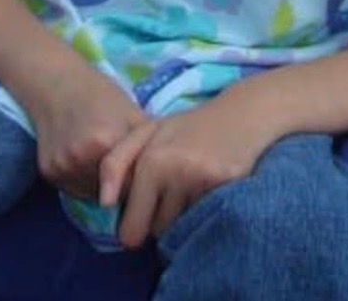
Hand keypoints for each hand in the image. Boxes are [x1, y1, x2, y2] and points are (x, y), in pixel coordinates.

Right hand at [24, 66, 146, 202]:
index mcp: (105, 142)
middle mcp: (80, 159)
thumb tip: (165, 174)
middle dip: (122, 186)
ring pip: (93, 195)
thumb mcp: (132, 113)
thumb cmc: (101, 94)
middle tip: (125, 166)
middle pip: (112, 193)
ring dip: (103, 188)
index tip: (145, 173)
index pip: (132, 184)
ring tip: (105, 162)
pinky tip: (87, 161)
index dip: (140, 180)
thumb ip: (147, 146)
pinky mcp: (48, 172)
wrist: (57, 82)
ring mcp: (62, 167)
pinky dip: (85, 182)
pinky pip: (75, 189)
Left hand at [99, 94, 275, 247]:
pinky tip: (208, 192)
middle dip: (159, 221)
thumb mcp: (146, 134)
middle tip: (171, 195)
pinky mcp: (229, 189)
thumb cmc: (187, 128)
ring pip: (181, 230)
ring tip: (191, 190)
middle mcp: (177, 173)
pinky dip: (205, 215)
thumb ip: (115, 164)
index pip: (132, 229)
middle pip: (158, 232)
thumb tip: (105, 203)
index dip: (134, 226)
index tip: (142, 213)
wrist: (243, 115)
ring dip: (182, 219)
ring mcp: (205, 183)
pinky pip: (206, 223)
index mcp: (151, 161)